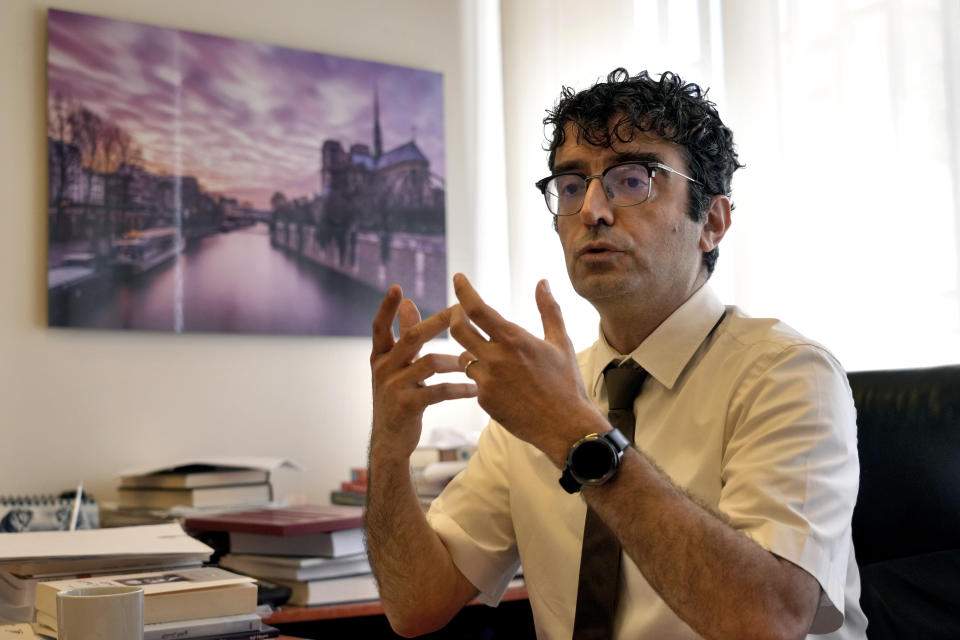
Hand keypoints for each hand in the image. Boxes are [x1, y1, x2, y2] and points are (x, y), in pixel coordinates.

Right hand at [370, 286, 476, 463]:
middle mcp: (383, 368)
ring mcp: (393, 387)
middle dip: (438, 322)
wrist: (390, 440)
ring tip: (473, 362)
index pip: (378, 326)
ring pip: (431, 362)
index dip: (387, 307)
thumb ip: (404, 335)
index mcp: (379, 356)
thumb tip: (409, 301)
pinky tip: (474, 388)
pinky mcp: (408, 405)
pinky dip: (460, 387)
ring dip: (456, 361)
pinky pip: (440, 390)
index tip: (397, 288)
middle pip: (412, 338)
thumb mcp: (397, 366)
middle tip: (459, 311)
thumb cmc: (398, 397)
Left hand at [450, 274, 602, 465]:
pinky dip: (484, 377)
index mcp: (514, 339)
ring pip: (465, 357)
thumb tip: (542, 282)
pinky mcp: (484, 400)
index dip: (463, 291)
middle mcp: (495, 358)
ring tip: (491, 355)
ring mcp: (487, 381)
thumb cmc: (567, 383)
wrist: (565, 427)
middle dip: (455, 316)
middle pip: (458, 329)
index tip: (458, 279)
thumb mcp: (561, 342)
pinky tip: (504, 384)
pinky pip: (475, 381)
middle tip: (459, 311)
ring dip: (472, 351)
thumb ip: (549, 309)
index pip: (476, 308)